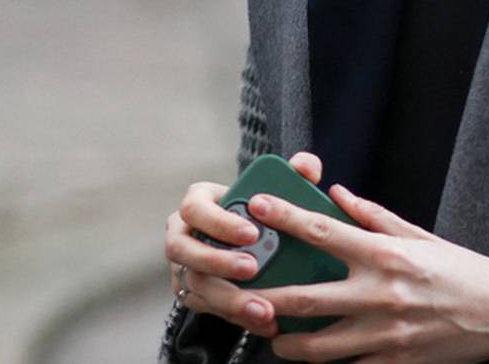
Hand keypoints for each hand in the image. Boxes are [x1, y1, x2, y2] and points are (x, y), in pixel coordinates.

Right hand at [163, 150, 324, 338]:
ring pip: (195, 286)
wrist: (249, 243)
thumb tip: (306, 166)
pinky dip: (238, 318)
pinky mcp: (193, 295)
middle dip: (217, 262)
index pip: (195, 208)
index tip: (252, 233)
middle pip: (183, 251)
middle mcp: (182, 235)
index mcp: (197, 204)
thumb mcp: (273, 188)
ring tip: (264, 308)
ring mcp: (184, 267)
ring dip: (228, 299)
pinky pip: (209, 310)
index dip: (219, 222)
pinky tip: (266, 322)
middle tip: (252, 269)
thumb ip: (293, 172)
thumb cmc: (260, 211)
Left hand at [252, 182, 488, 362]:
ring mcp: (387, 335)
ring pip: (319, 347)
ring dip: (287, 343)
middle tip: (241, 295)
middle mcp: (382, 294)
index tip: (258, 205)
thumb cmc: (462, 270)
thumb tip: (336, 195)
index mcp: (386, 255)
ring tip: (274, 336)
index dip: (286, 217)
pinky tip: (314, 356)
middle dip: (266, 298)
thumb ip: (373, 217)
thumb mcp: (419, 235)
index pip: (324, 232)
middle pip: (306, 299)